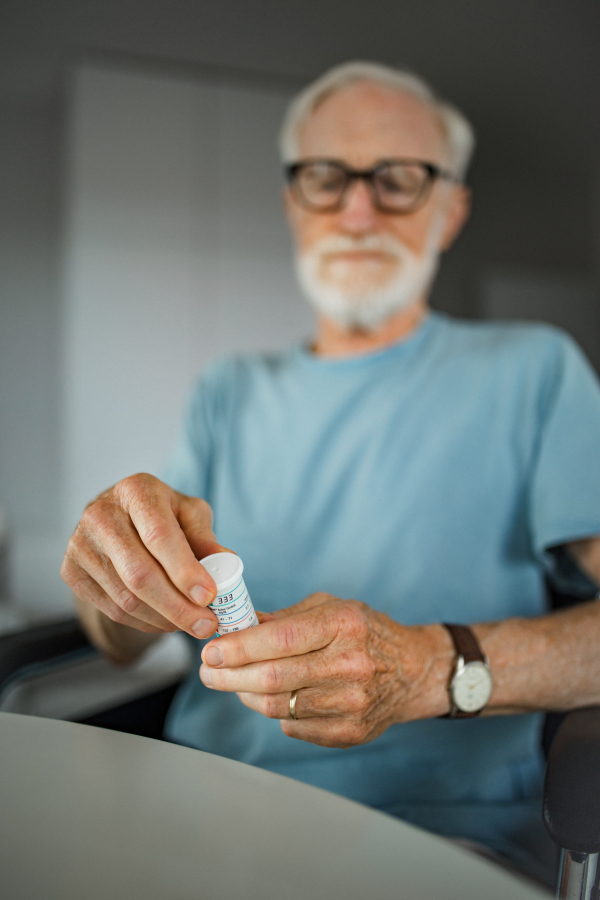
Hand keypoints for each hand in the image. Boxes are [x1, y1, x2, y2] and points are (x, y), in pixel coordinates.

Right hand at [61, 473, 226, 638]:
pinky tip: (166, 621)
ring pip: (126, 598)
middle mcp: (100, 514)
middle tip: (206, 625)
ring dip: (164, 619)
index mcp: (135, 490)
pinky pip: (112, 609)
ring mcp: (80, 543)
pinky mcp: (71, 571)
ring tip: (192, 624)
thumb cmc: (162, 514)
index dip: (184, 570)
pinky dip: (145, 623)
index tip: (209, 596)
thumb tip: (226, 564)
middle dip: (178, 606)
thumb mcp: (189, 514)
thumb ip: (206, 538)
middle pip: (139, 574)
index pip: (159, 535)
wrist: (119, 519)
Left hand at [199, 593, 453, 747]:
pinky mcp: (351, 732)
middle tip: (208, 672)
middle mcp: (350, 664)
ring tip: (235, 683)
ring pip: (277, 707)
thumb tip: (233, 626)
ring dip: (245, 695)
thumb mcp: (328, 608)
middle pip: (272, 678)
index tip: (210, 651)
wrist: (414, 670)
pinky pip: (293, 727)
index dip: (237, 648)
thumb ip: (281, 618)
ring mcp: (352, 703)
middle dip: (228, 676)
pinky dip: (275, 712)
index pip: (278, 640)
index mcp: (343, 624)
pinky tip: (275, 697)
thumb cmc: (363, 631)